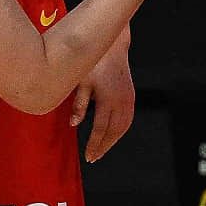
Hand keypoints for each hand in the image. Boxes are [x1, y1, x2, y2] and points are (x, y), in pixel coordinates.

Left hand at [70, 38, 136, 161]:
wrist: (113, 46)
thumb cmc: (93, 62)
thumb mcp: (81, 82)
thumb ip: (78, 105)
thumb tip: (73, 124)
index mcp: (107, 99)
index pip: (100, 129)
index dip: (93, 144)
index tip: (88, 156)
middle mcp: (121, 101)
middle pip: (113, 132)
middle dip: (103, 147)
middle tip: (94, 158)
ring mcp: (129, 98)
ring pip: (123, 127)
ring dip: (113, 141)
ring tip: (102, 149)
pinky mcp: (131, 95)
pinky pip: (128, 119)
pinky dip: (120, 130)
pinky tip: (113, 135)